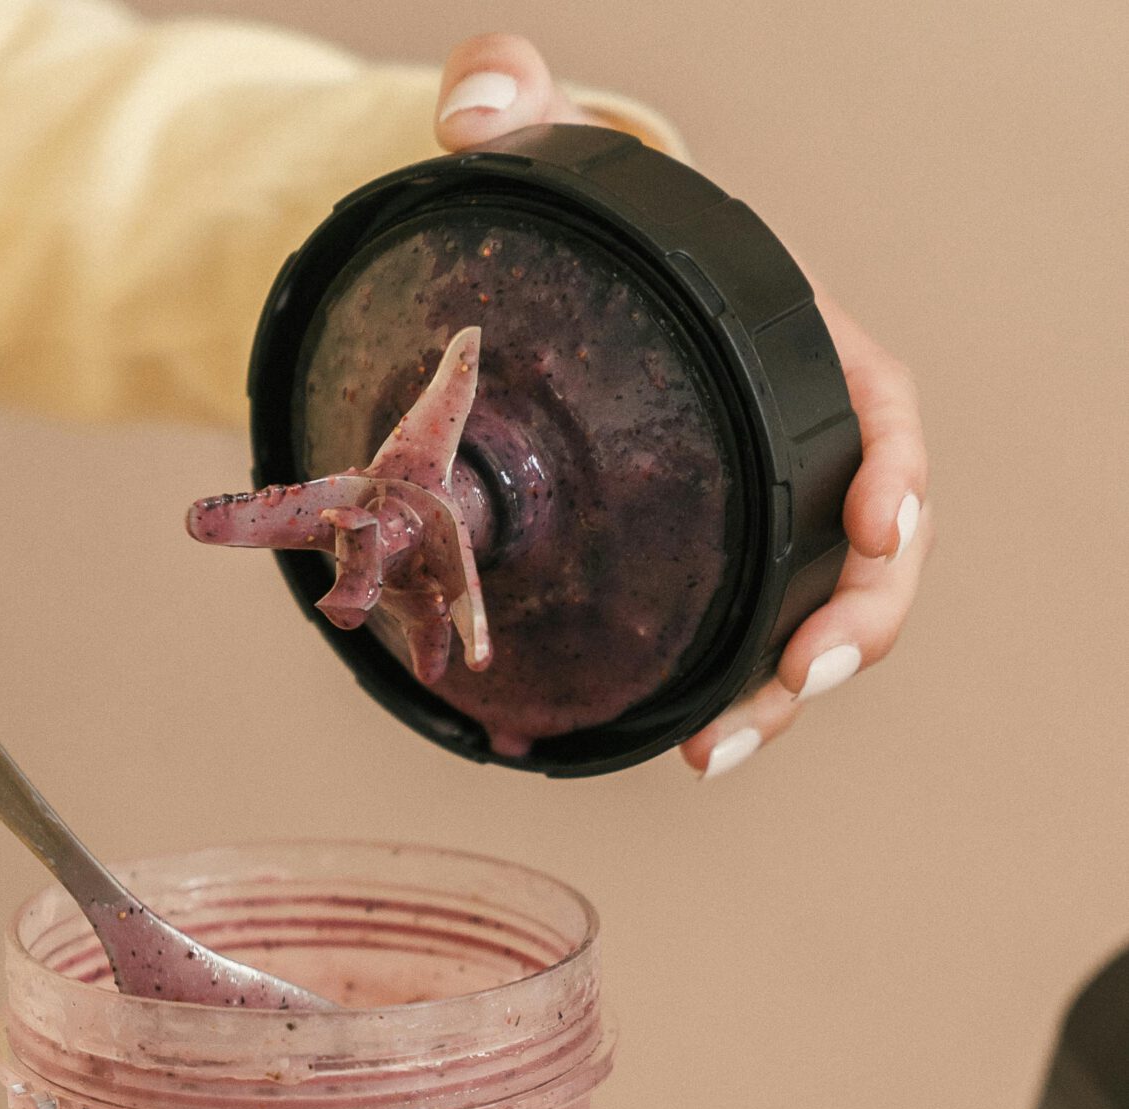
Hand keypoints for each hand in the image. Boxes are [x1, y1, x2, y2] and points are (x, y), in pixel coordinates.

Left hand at [432, 38, 930, 777]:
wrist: (549, 316)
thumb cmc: (579, 240)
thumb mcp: (549, 165)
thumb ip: (518, 107)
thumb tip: (476, 97)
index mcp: (798, 349)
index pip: (878, 406)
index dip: (894, 465)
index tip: (881, 518)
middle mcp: (797, 446)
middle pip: (872, 544)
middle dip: (859, 619)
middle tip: (805, 675)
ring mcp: (760, 523)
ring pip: (816, 617)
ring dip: (787, 691)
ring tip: (726, 746)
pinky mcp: (712, 578)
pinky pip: (749, 648)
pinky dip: (734, 704)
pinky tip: (694, 748)